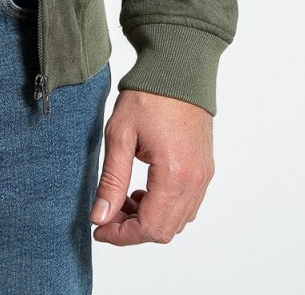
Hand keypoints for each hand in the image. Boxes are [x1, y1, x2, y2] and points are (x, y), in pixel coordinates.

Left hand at [90, 88, 213, 245]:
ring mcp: (203, 176)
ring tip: (124, 197)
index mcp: (174, 175)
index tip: (99, 228)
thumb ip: (111, 180)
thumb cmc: (148, 95)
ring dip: (149, 219)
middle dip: (133, 229)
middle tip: (108, 212)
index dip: (121, 235)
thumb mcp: (120, 135)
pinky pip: (187, 205)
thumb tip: (100, 216)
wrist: (178, 68)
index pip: (150, 228)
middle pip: (165, 231)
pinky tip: (144, 189)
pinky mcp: (204, 169)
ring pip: (178, 221)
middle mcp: (195, 181)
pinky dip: (164, 207)